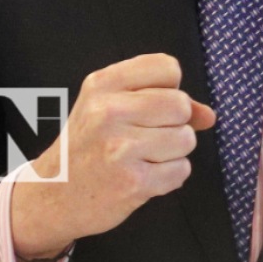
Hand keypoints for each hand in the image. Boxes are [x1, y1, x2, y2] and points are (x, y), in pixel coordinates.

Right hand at [10, 53, 214, 260]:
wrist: (53, 195)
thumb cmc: (88, 147)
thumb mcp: (110, 108)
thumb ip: (161, 100)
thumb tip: (209, 115)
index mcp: (103, 84)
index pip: (167, 67)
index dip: (170, 88)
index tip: (151, 105)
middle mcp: (109, 111)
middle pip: (181, 104)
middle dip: (175, 122)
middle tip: (147, 136)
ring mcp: (120, 148)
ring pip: (186, 139)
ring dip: (173, 153)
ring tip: (143, 158)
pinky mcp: (133, 182)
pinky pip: (181, 171)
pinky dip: (169, 177)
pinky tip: (143, 177)